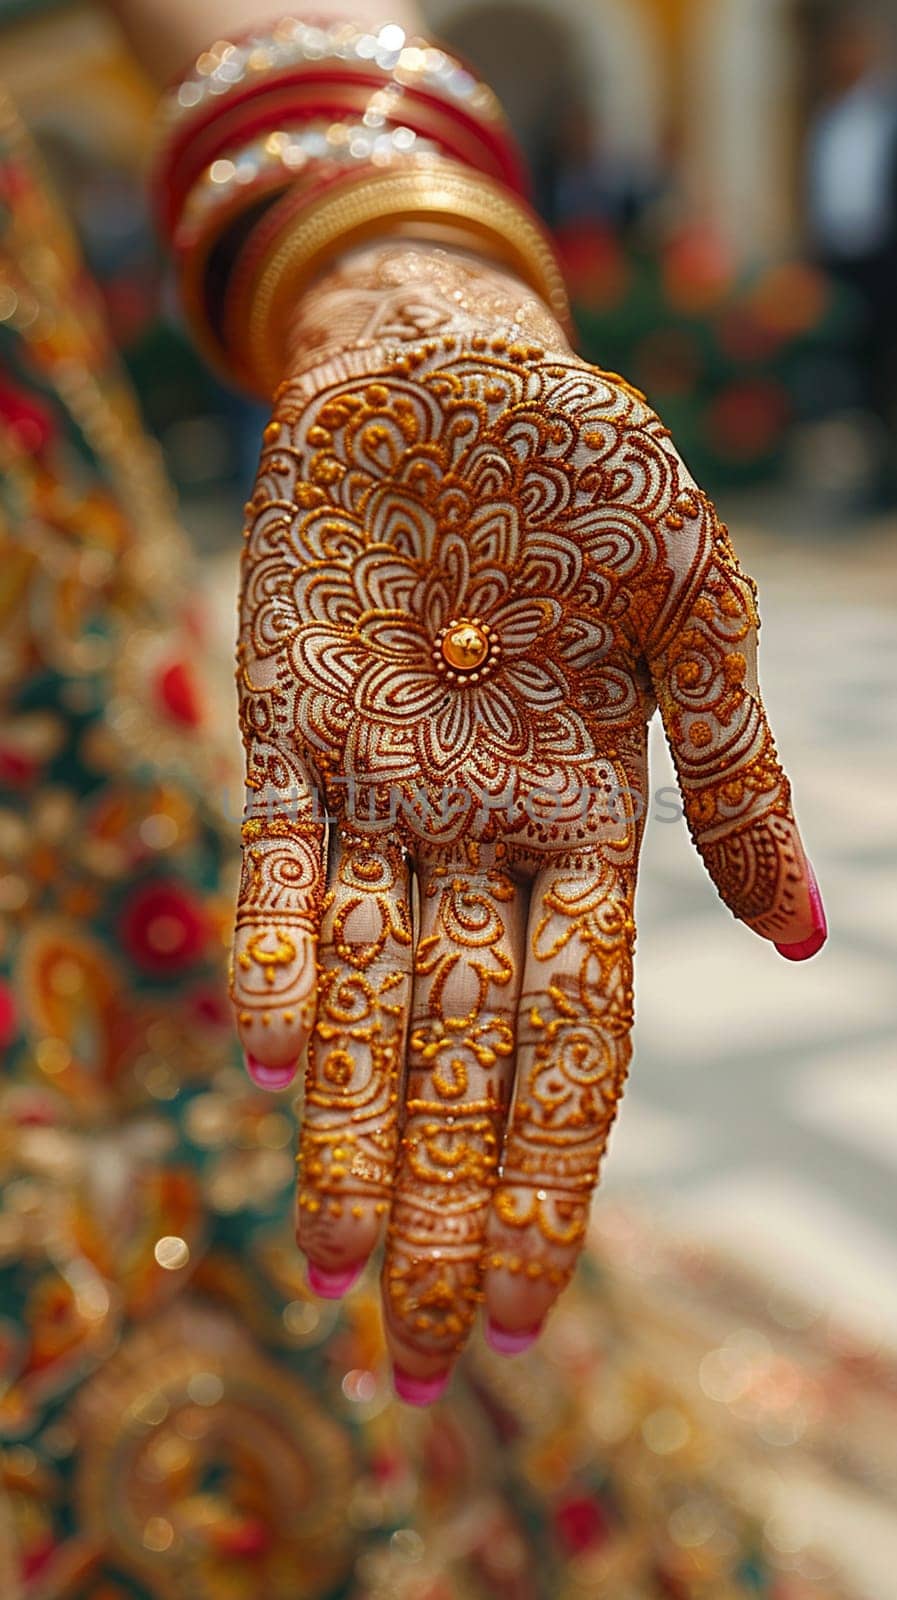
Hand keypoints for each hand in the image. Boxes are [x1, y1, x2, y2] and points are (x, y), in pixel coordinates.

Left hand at [229, 244, 825, 1399]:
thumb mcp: (696, 607)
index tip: (528, 1302)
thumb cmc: (588, 469)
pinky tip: (274, 1050)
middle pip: (464, 1051)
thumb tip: (806, 941)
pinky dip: (281, 945)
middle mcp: (479, 834)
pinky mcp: (287, 723)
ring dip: (351, 1126)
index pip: (576, 1035)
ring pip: (368, 991)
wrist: (448, 367)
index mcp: (591, 821)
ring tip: (337, 1273)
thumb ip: (735, 772)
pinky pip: (281, 856)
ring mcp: (381, 788)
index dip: (552, 1168)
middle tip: (419, 1359)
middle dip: (444, 1200)